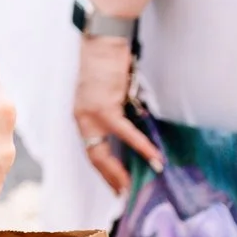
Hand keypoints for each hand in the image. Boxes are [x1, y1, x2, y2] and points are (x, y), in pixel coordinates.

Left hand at [73, 33, 159, 196]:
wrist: (103, 39)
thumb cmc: (109, 64)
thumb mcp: (109, 95)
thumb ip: (116, 116)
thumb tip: (134, 136)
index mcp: (82, 116)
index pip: (90, 151)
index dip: (104, 172)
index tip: (117, 188)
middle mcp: (82, 118)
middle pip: (93, 157)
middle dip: (110, 179)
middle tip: (125, 196)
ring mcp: (90, 113)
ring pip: (102, 152)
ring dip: (120, 171)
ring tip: (134, 188)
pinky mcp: (104, 106)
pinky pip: (123, 132)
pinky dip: (140, 146)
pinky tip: (154, 158)